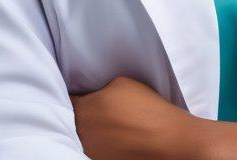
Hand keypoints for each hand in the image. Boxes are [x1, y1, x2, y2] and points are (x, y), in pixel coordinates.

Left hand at [72, 76, 204, 159]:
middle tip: (92, 109)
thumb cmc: (147, 109)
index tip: (77, 94)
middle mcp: (83, 134)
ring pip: (81, 138)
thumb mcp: (119, 84)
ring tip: (102, 125)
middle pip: (70, 121)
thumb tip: (92, 94)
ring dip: (88, 131)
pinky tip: (110, 139)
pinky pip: (93, 150)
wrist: (171, 142)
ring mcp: (92, 152)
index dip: (70, 96)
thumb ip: (99, 89)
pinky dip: (99, 144)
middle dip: (78, 114)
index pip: (65, 101)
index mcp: (84, 110)